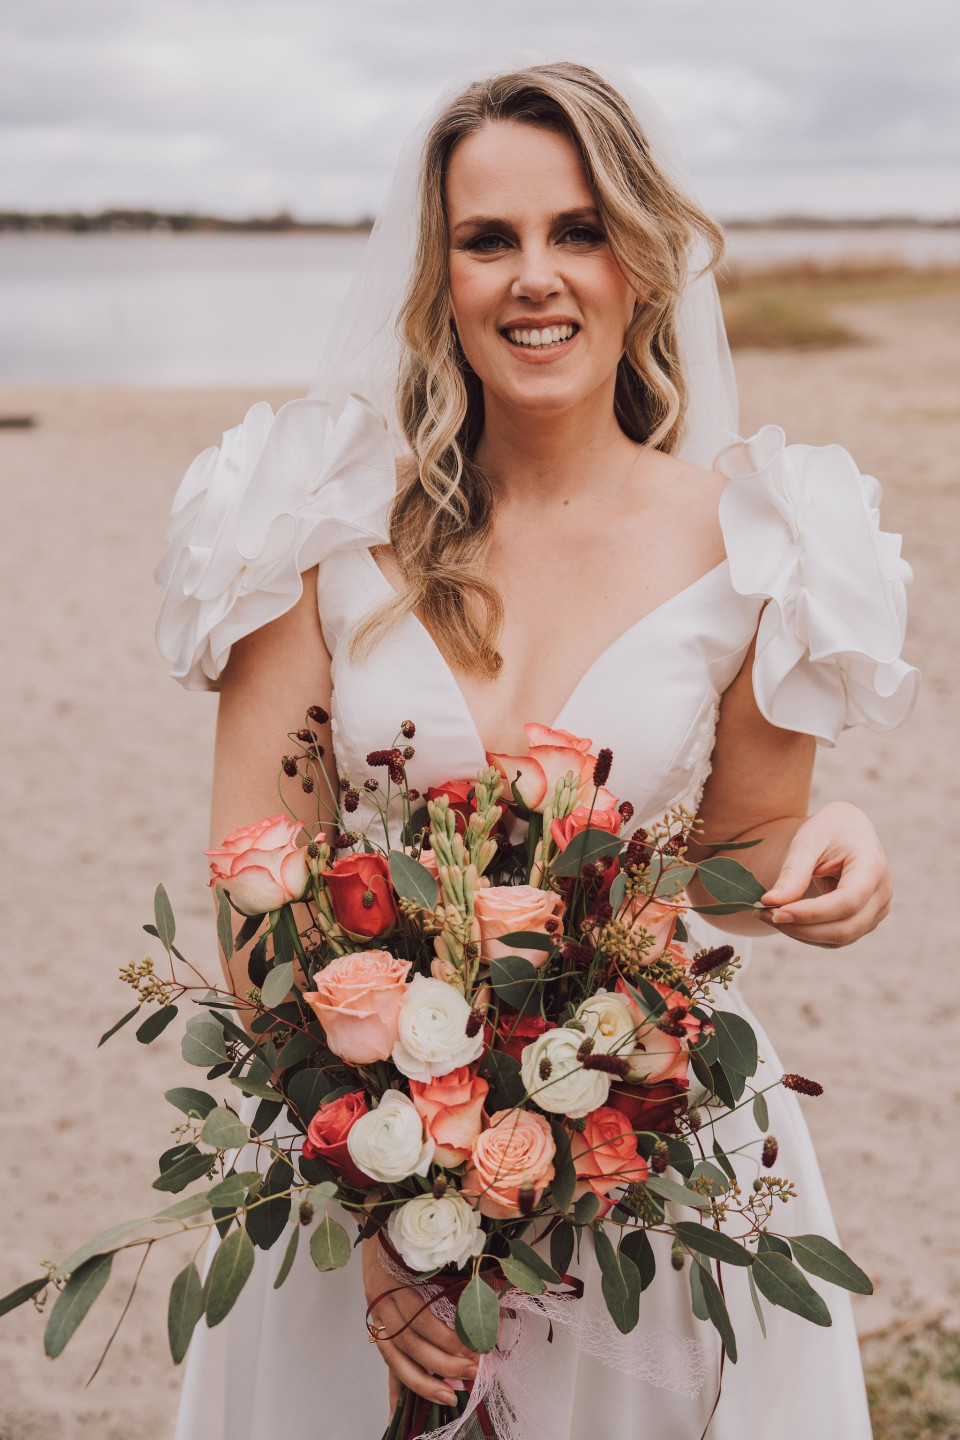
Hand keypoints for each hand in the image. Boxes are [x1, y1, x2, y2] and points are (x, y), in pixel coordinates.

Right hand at [362, 1235, 478, 1408]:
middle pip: (411, 1342)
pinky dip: (398, 1387)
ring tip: (452, 1395)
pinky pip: (387, 1363)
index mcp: (394, 1278)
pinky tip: (403, 1409)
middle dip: (444, 1362)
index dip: (449, 1338)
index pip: (422, 1319)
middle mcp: (381, 1301)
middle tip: (474, 1371)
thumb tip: (493, 1289)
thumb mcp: (430, 1244)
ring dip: (425, 1382)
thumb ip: (455, 1266)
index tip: (476, 1347)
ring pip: (396, 1359)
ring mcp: (376, 1317)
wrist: (375, 1221)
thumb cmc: (409, 1232)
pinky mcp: (376, 1328)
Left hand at [760, 801, 891, 947]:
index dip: (811, 913)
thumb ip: (793, 872)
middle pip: (846, 928)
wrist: (848, 829)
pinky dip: (808, 933)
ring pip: (840, 938)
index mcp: (873, 867)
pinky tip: (784, 918)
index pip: (847, 902)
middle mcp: (882, 893)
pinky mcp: (864, 920)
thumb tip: (771, 902)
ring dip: (801, 933)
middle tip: (763, 915)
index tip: (775, 912)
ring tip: (767, 915)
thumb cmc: (829, 829)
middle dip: (802, 928)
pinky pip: (836, 937)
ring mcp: (876, 910)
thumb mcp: (808, 840)